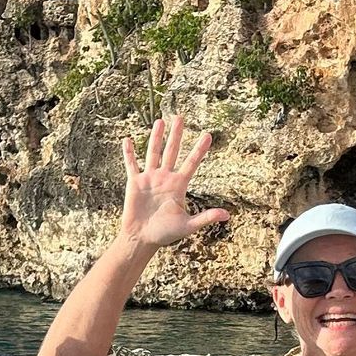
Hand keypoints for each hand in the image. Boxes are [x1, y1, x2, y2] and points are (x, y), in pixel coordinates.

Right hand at [120, 112, 230, 251]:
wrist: (142, 239)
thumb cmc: (165, 234)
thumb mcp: (188, 225)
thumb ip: (206, 217)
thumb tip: (227, 215)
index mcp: (179, 185)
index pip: (192, 163)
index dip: (199, 149)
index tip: (208, 135)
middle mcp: (165, 178)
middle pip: (172, 151)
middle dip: (176, 135)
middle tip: (180, 117)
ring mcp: (150, 178)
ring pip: (153, 153)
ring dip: (156, 138)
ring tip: (160, 121)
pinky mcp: (134, 182)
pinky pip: (132, 165)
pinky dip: (129, 153)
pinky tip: (127, 140)